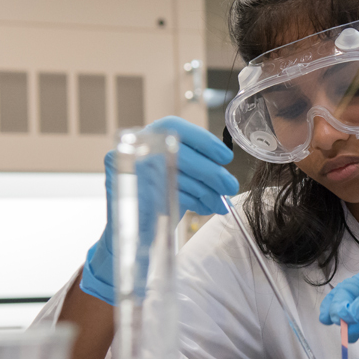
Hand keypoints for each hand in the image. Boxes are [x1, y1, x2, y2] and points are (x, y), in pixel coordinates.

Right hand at [80, 117, 237, 304]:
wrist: (135, 230)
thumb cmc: (163, 197)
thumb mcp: (181, 174)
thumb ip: (197, 165)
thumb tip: (224, 172)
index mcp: (147, 136)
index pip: (176, 128)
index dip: (204, 141)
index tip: (225, 157)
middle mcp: (133, 148)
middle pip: (180, 154)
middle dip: (211, 172)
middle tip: (230, 186)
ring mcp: (127, 168)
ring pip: (177, 176)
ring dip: (205, 191)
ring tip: (219, 202)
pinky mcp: (129, 192)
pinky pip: (168, 195)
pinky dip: (192, 202)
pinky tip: (204, 207)